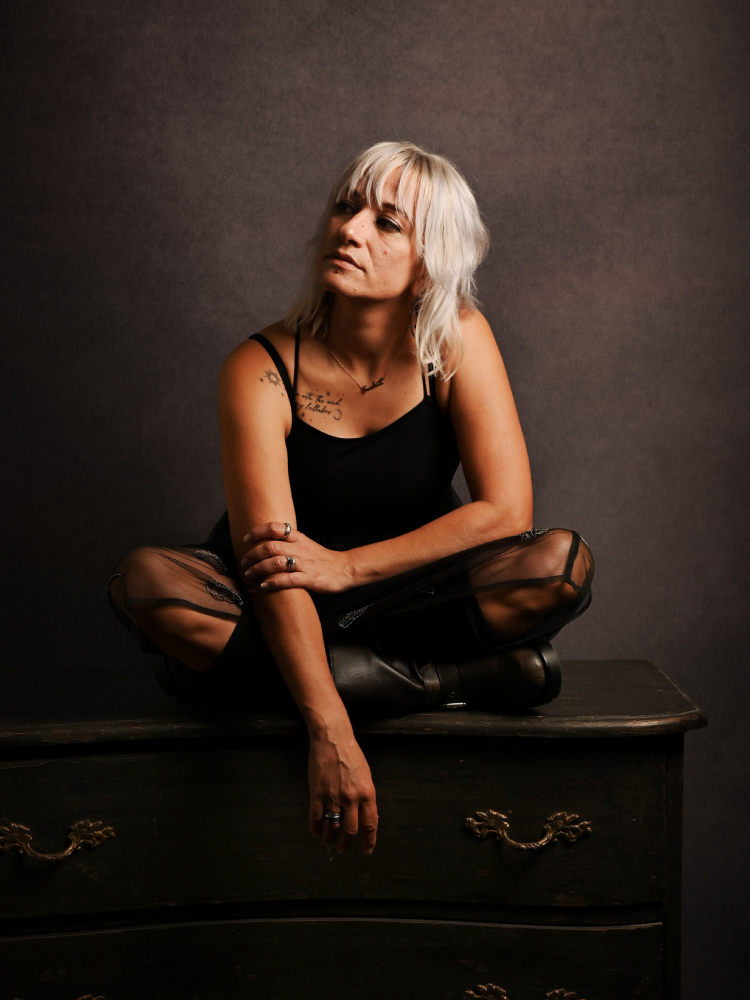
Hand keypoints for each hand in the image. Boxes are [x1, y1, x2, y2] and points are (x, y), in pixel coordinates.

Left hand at [240, 521, 352, 594]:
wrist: (345, 569)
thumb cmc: (323, 559)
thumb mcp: (306, 545)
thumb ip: (289, 543)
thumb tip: (265, 545)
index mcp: (299, 538)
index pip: (276, 528)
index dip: (258, 531)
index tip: (247, 538)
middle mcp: (300, 549)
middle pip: (271, 546)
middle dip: (253, 554)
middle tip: (244, 562)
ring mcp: (305, 564)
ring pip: (276, 562)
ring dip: (259, 569)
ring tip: (250, 574)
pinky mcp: (310, 579)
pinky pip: (288, 580)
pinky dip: (273, 582)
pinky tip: (265, 586)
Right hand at [308, 719, 377, 854]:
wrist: (333, 740)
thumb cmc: (352, 754)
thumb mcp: (366, 776)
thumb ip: (366, 796)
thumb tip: (366, 816)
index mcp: (367, 794)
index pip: (370, 825)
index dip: (369, 841)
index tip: (367, 850)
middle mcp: (351, 799)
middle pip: (350, 831)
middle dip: (347, 845)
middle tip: (344, 850)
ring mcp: (333, 797)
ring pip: (332, 828)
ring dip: (330, 839)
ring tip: (329, 843)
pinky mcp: (317, 794)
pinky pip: (316, 818)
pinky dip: (316, 828)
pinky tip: (316, 832)